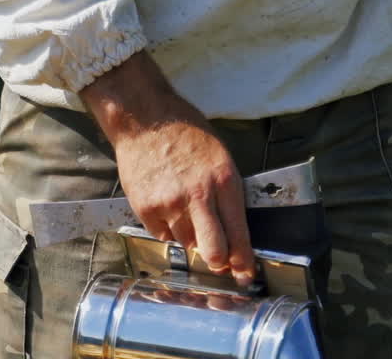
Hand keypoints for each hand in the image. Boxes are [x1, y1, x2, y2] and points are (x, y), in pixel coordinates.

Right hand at [80, 50, 254, 283]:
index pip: (239, 233)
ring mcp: (170, 204)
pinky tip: (167, 206)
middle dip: (218, 261)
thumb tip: (231, 230)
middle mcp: (199, 195)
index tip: (245, 274)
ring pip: (186, 245)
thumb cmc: (186, 133)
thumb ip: (226, 193)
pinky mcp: (146, 208)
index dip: (244, 260)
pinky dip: (167, 229)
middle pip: (214, 253)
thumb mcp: (219, 155)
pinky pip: (162, 236)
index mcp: (224, 179)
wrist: (145, 118)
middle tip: (217, 258)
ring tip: (184, 210)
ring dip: (189, 238)